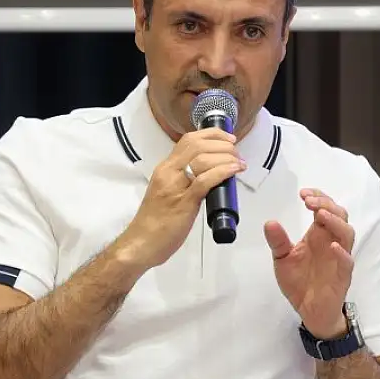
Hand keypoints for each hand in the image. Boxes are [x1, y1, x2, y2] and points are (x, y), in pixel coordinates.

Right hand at [113, 128, 246, 270]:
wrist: (141, 243)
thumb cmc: (155, 222)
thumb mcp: (168, 192)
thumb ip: (183, 180)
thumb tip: (208, 174)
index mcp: (165, 169)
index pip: (188, 140)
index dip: (211, 134)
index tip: (228, 139)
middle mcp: (169, 173)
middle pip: (197, 144)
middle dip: (222, 143)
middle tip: (236, 152)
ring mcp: (175, 186)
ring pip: (202, 158)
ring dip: (226, 156)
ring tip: (238, 162)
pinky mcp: (184, 202)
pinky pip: (205, 180)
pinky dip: (223, 171)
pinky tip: (234, 170)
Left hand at [265, 189, 355, 338]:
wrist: (309, 310)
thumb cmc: (300, 282)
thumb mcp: (282, 259)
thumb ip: (278, 241)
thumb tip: (270, 222)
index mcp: (319, 235)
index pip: (325, 209)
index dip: (318, 198)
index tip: (303, 194)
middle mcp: (332, 242)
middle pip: (339, 215)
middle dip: (326, 204)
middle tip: (308, 201)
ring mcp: (339, 258)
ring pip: (347, 233)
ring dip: (335, 222)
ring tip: (320, 215)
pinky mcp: (342, 276)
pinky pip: (347, 262)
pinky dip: (342, 253)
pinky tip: (333, 246)